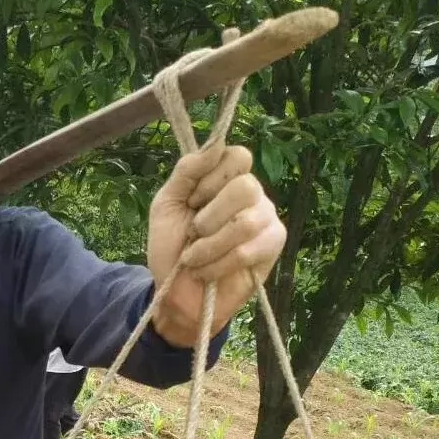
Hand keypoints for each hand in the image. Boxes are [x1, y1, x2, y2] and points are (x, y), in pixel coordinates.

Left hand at [147, 145, 285, 347]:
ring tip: (194, 259)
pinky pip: (249, 250)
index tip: (191, 202)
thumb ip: (187, 171)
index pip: (237, 156)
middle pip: (246, 186)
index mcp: (227, 179)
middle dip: (209, 217)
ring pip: (247, 222)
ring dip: (210, 245)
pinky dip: (219, 264)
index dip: (211, 180)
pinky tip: (207, 272)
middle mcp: (252, 194)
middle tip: (193, 234)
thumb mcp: (167, 205)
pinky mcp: (272, 248)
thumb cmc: (171, 249)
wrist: (174, 296)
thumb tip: (216, 143)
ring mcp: (266, 220)